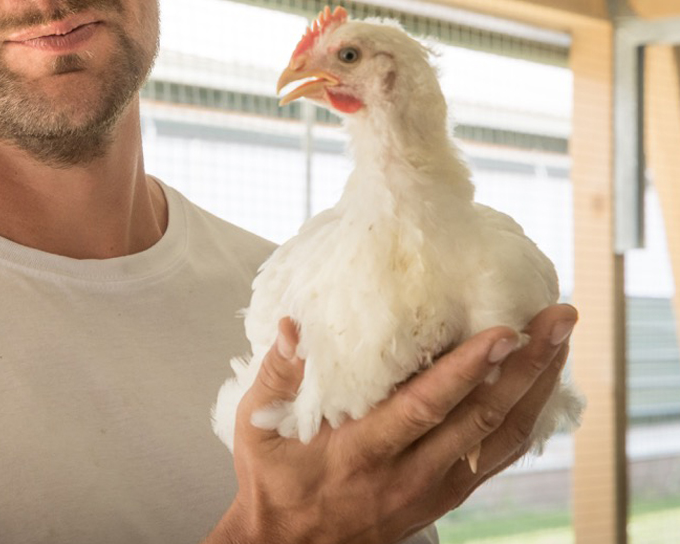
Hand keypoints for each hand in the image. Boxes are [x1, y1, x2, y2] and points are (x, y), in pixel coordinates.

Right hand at [205, 304, 576, 543]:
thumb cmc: (273, 484)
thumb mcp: (258, 428)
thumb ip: (277, 374)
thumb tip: (294, 326)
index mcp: (362, 453)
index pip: (425, 409)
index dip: (467, 370)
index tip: (503, 332)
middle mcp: (407, 475)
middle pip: (481, 419)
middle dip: (526, 367)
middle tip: (556, 319)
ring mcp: (432, 490)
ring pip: (500, 439)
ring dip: (536, 388)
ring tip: (560, 340)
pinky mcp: (444, 497)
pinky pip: (496, 457)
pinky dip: (525, 419)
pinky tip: (539, 386)